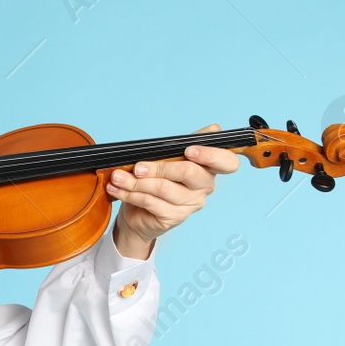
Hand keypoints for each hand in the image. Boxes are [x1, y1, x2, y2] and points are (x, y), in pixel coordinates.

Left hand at [107, 123, 239, 256]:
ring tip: (118, 177)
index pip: (227, 162)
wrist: (139, 212)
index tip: (190, 150)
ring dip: (136, 182)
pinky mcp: (175, 217)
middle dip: (160, 167)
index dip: (211, 155)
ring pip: (164, 188)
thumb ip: (187, 143)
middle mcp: (205, 186)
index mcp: (209, 168)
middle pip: (189, 173)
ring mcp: (191, 204)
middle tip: (137, 166)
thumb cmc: (156, 179)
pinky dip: (130, 194)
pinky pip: (151, 202)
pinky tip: (117, 189)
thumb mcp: (169, 157)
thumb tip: (214, 128)